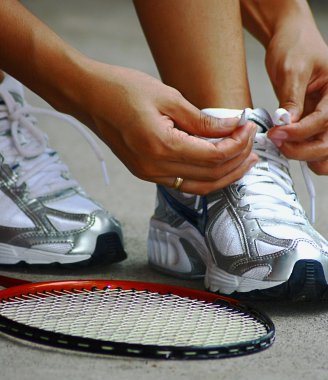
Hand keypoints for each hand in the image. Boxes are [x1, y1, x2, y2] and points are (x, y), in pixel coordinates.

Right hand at [75, 61, 256, 193]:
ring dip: (225, 175)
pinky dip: (206, 176)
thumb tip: (232, 128)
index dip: (237, 144)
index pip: (213, 156)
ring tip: (245, 161)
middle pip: (210, 175)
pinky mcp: (146, 172)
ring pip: (199, 186)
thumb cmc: (123, 90)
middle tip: (253, 145)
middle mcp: (155, 168)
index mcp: (161, 146)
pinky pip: (184, 183)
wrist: (90, 98)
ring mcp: (149, 174)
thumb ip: (202, 120)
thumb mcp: (168, 97)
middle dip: (237, 161)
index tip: (248, 127)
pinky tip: (218, 165)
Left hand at [265, 18, 327, 174]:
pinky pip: (313, 144)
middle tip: (278, 143)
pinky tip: (285, 146)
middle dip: (303, 149)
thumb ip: (291, 100)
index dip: (300, 132)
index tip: (277, 133)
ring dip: (305, 155)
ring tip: (282, 147)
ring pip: (324, 149)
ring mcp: (325, 117)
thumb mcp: (292, 71)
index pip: (323, 120)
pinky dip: (301, 151)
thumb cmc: (295, 46)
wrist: (290, 39)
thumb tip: (286, 125)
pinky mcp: (313, 122)